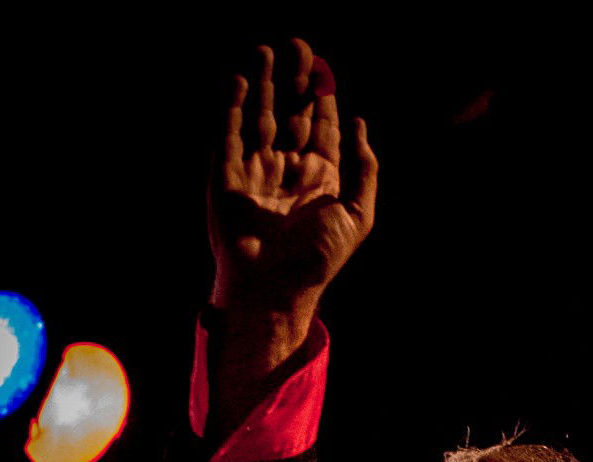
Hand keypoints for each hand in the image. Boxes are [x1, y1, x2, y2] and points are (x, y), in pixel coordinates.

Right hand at [208, 39, 376, 315]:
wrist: (275, 285)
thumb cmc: (318, 257)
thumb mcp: (357, 214)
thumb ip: (364, 171)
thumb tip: (361, 126)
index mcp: (321, 178)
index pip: (322, 127)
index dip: (323, 97)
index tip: (324, 69)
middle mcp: (288, 169)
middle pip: (291, 113)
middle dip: (294, 80)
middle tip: (299, 45)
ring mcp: (257, 170)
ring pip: (260, 116)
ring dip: (264, 83)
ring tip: (267, 50)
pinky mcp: (228, 174)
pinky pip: (230, 133)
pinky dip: (232, 106)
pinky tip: (239, 80)